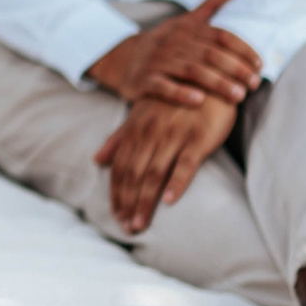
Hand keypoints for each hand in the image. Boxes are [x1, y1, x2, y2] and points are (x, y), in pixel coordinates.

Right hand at [85, 0, 261, 107]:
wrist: (123, 58)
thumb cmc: (164, 42)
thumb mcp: (185, 21)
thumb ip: (211, 6)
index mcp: (187, 29)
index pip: (221, 36)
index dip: (242, 49)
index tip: (259, 65)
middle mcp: (173, 43)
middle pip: (210, 55)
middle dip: (235, 69)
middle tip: (253, 85)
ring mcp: (158, 61)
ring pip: (191, 71)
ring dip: (217, 83)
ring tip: (237, 96)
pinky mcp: (145, 80)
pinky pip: (163, 86)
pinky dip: (181, 93)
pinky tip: (199, 101)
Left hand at [95, 94, 237, 234]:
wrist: (209, 78)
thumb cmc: (175, 100)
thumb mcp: (142, 115)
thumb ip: (119, 138)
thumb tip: (96, 160)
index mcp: (136, 129)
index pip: (120, 167)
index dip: (116, 193)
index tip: (116, 216)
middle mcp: (151, 133)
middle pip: (133, 174)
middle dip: (127, 203)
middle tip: (126, 228)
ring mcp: (175, 136)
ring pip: (154, 173)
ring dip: (145, 201)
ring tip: (140, 224)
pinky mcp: (199, 138)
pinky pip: (186, 164)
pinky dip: (177, 182)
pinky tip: (170, 201)